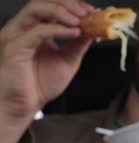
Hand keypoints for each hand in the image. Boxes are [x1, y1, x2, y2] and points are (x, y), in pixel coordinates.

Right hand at [0, 0, 92, 121]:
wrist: (26, 106)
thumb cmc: (39, 86)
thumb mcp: (68, 61)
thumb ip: (78, 45)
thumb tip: (93, 31)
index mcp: (36, 31)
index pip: (52, 8)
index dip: (72, 6)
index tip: (91, 11)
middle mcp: (24, 30)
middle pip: (43, 3)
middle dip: (67, 4)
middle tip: (86, 12)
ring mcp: (17, 35)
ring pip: (36, 9)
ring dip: (61, 11)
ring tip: (79, 20)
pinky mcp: (14, 46)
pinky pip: (36, 31)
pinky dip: (57, 29)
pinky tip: (73, 32)